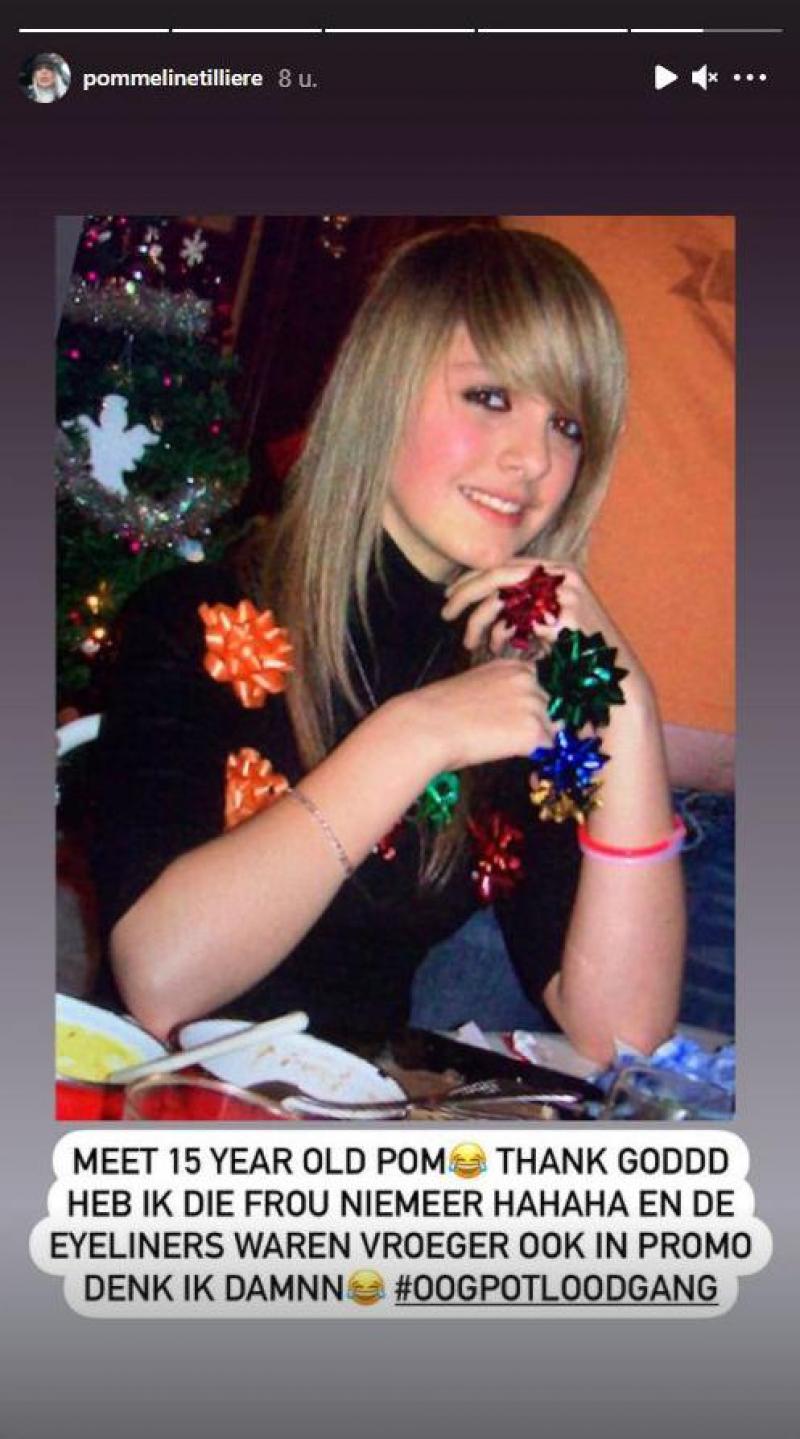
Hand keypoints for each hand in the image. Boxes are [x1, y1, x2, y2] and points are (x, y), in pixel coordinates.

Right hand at [404, 658, 555, 772]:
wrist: (427, 726)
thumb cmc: (439, 710)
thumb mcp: (473, 687)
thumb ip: (501, 693)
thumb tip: (523, 710)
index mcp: (510, 666)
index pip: (532, 683)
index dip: (520, 702)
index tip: (503, 713)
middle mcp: (526, 681)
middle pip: (543, 706)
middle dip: (527, 720)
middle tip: (494, 730)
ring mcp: (532, 705)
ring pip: (546, 728)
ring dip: (527, 738)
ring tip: (494, 740)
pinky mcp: (533, 732)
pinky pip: (546, 749)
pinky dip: (530, 754)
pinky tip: (503, 750)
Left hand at [441, 558, 651, 698]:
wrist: (608, 672)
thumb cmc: (574, 651)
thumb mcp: (545, 618)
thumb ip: (521, 604)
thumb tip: (484, 602)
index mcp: (557, 569)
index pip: (504, 564)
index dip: (473, 577)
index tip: (450, 593)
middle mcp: (561, 574)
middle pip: (498, 574)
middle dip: (466, 592)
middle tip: (445, 611)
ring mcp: (564, 592)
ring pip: (503, 599)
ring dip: (479, 621)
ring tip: (469, 642)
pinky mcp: (562, 614)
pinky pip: (516, 621)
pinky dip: (500, 634)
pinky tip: (494, 648)